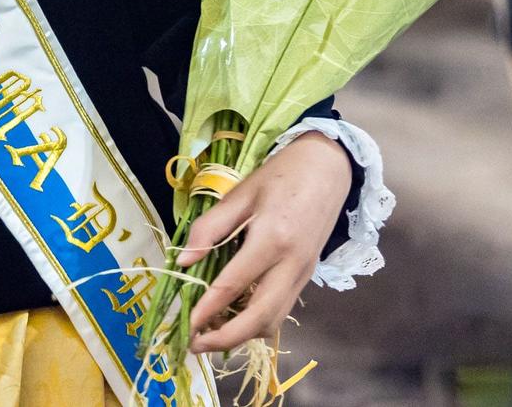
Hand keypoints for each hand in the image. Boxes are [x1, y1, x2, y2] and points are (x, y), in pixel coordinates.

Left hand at [178, 134, 352, 354]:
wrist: (328, 168)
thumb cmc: (281, 176)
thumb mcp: (240, 194)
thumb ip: (209, 228)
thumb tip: (183, 262)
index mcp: (272, 239)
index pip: (233, 285)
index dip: (206, 310)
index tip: (185, 326)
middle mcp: (291, 264)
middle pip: (259, 319)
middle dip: (226, 338)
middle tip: (195, 344)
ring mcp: (303, 274)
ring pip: (274, 321)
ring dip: (242, 335)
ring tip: (211, 332)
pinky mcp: (307, 277)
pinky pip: (282, 310)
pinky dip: (257, 322)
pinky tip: (235, 314)